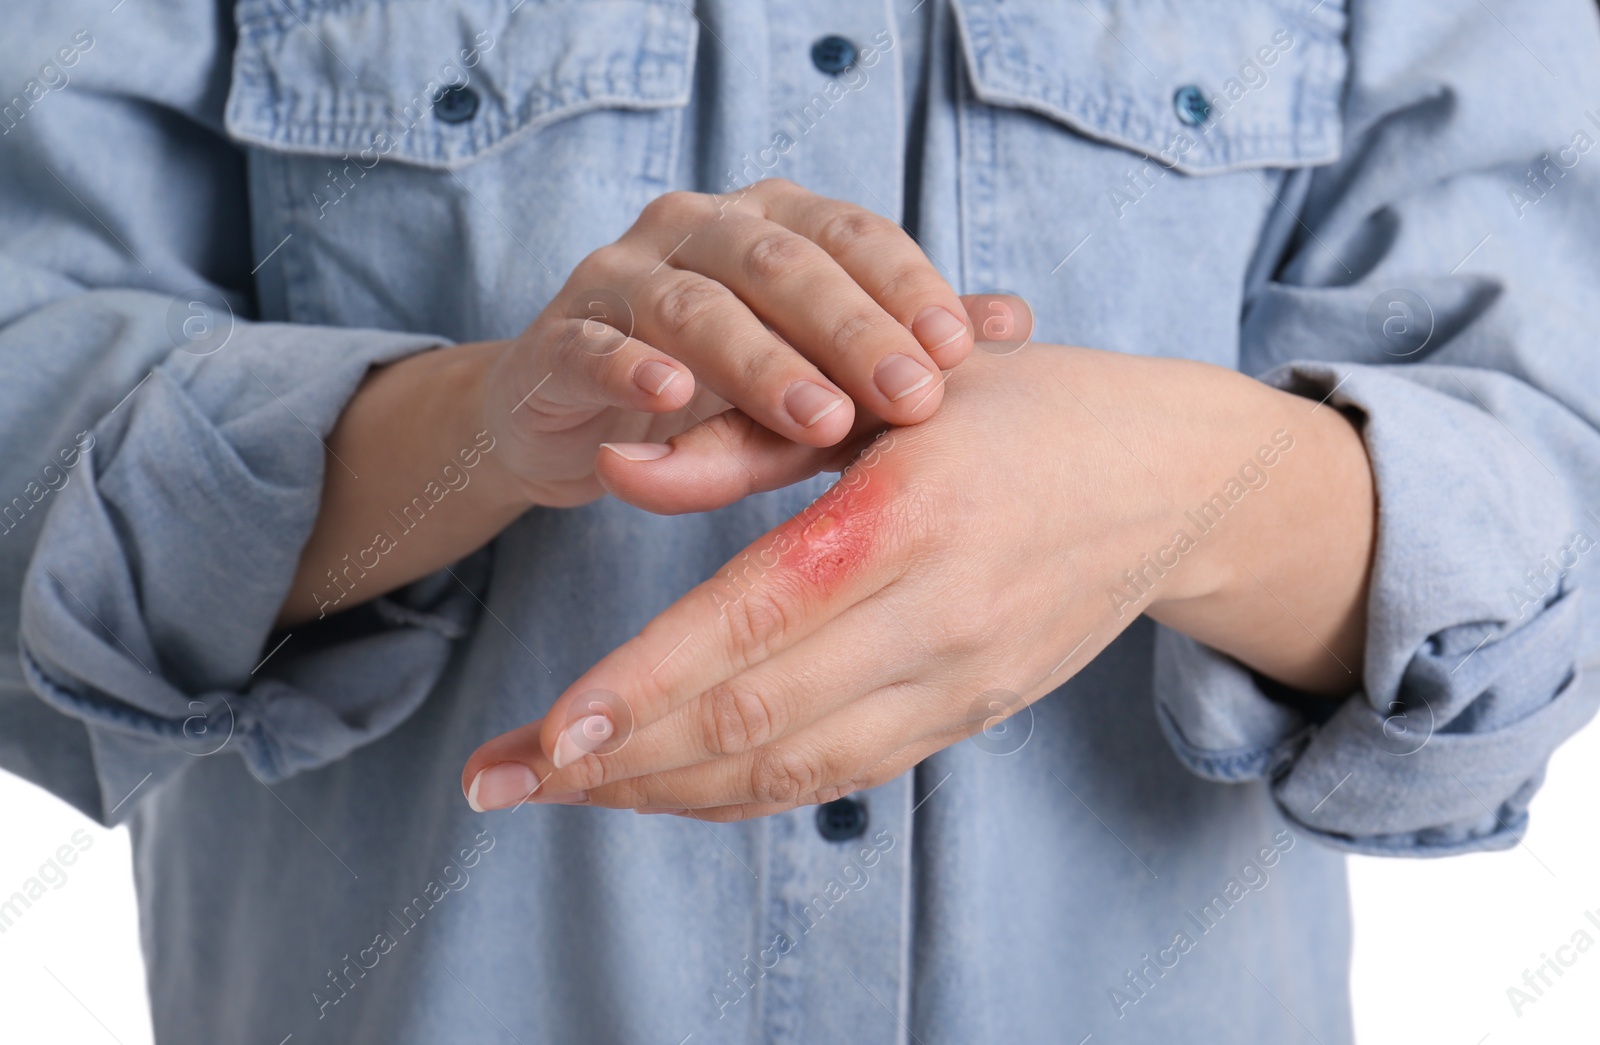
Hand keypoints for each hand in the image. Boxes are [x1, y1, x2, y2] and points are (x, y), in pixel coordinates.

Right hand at [276, 179, 1006, 625]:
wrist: (578, 417)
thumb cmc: (719, 386)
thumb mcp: (819, 365)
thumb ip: (898, 341)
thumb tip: (1014, 321)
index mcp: (768, 221)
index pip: (848, 232)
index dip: (905, 284)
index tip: (959, 350)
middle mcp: (694, 229)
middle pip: (779, 262)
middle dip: (851, 329)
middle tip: (910, 396)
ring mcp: (619, 278)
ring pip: (693, 305)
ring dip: (761, 363)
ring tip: (820, 420)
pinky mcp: (559, 340)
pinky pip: (595, 347)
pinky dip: (632, 369)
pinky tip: (672, 401)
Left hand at [459, 344, 1375, 817]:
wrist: (1179, 481)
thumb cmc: (1028, 409)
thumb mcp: (895, 387)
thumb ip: (752, 436)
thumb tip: (621, 467)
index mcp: (908, 516)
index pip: (747, 625)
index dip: (637, 687)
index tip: (542, 729)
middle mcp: (938, 617)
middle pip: (751, 723)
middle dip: (612, 762)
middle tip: (499, 780)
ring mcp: (962, 682)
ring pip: (790, 773)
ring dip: (664, 792)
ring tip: (562, 792)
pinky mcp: (973, 715)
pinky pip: (842, 777)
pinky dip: (743, 793)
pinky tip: (668, 787)